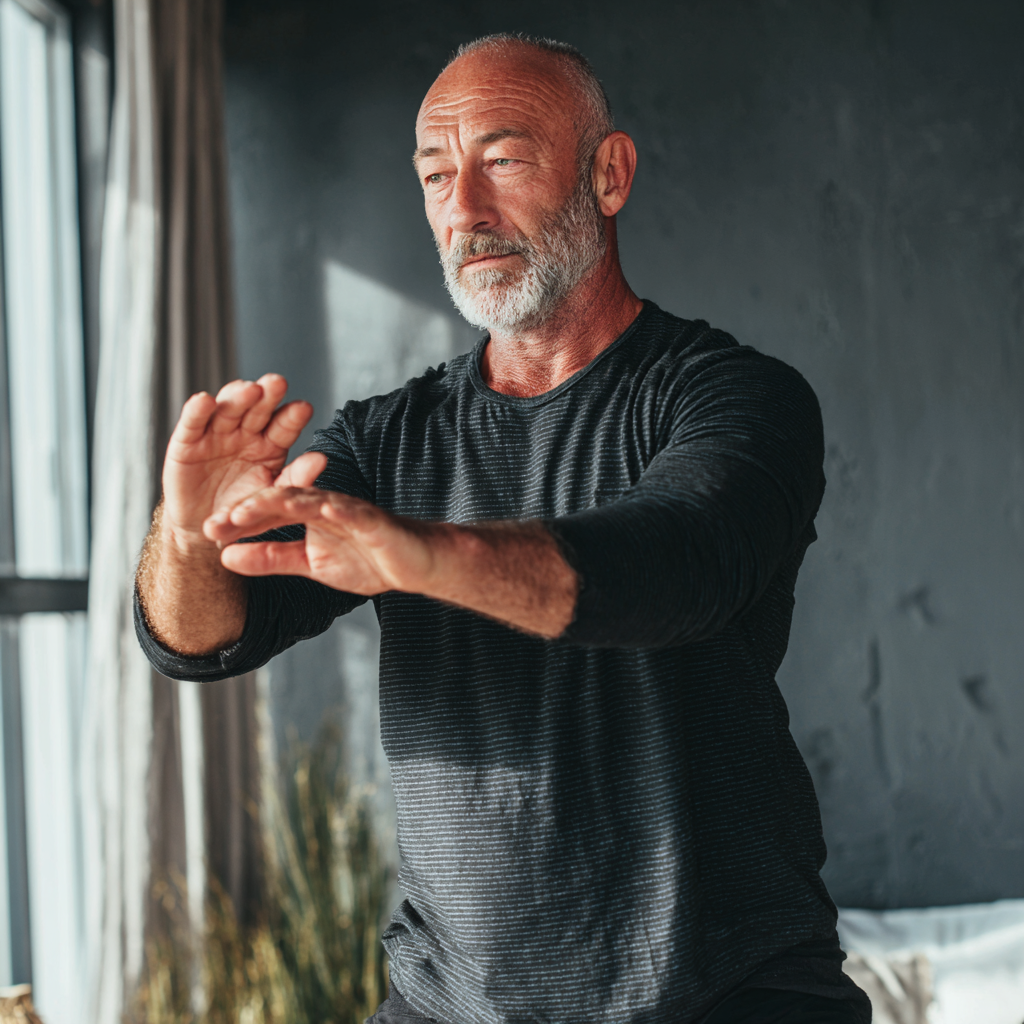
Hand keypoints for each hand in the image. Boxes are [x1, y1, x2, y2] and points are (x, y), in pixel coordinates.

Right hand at [162, 374, 312, 549]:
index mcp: (271, 443)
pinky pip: (193, 423)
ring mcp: (217, 433)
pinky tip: (205, 401)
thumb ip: (295, 478)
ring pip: (228, 408)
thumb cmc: (244, 511)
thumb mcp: (272, 496)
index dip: (292, 416)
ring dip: (238, 396)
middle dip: (268, 395)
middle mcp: (246, 432)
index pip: (284, 425)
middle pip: (258, 408)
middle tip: (278, 383)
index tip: (304, 408)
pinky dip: (197, 410)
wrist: (206, 528)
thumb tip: (321, 459)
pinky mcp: (187, 442)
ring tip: (250, 390)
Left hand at [205, 485, 440, 594]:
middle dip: (248, 510)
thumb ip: (270, 558)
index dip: (237, 522)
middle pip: (280, 500)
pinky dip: (337, 508)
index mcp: (306, 513)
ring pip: (310, 499)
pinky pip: (352, 511)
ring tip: (251, 508)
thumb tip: (225, 557)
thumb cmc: (366, 560)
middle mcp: (323, 504)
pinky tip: (321, 507)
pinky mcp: (372, 519)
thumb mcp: (308, 564)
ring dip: (281, 502)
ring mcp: (347, 508)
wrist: (414, 564)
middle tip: (217, 521)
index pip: (265, 514)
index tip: (207, 532)